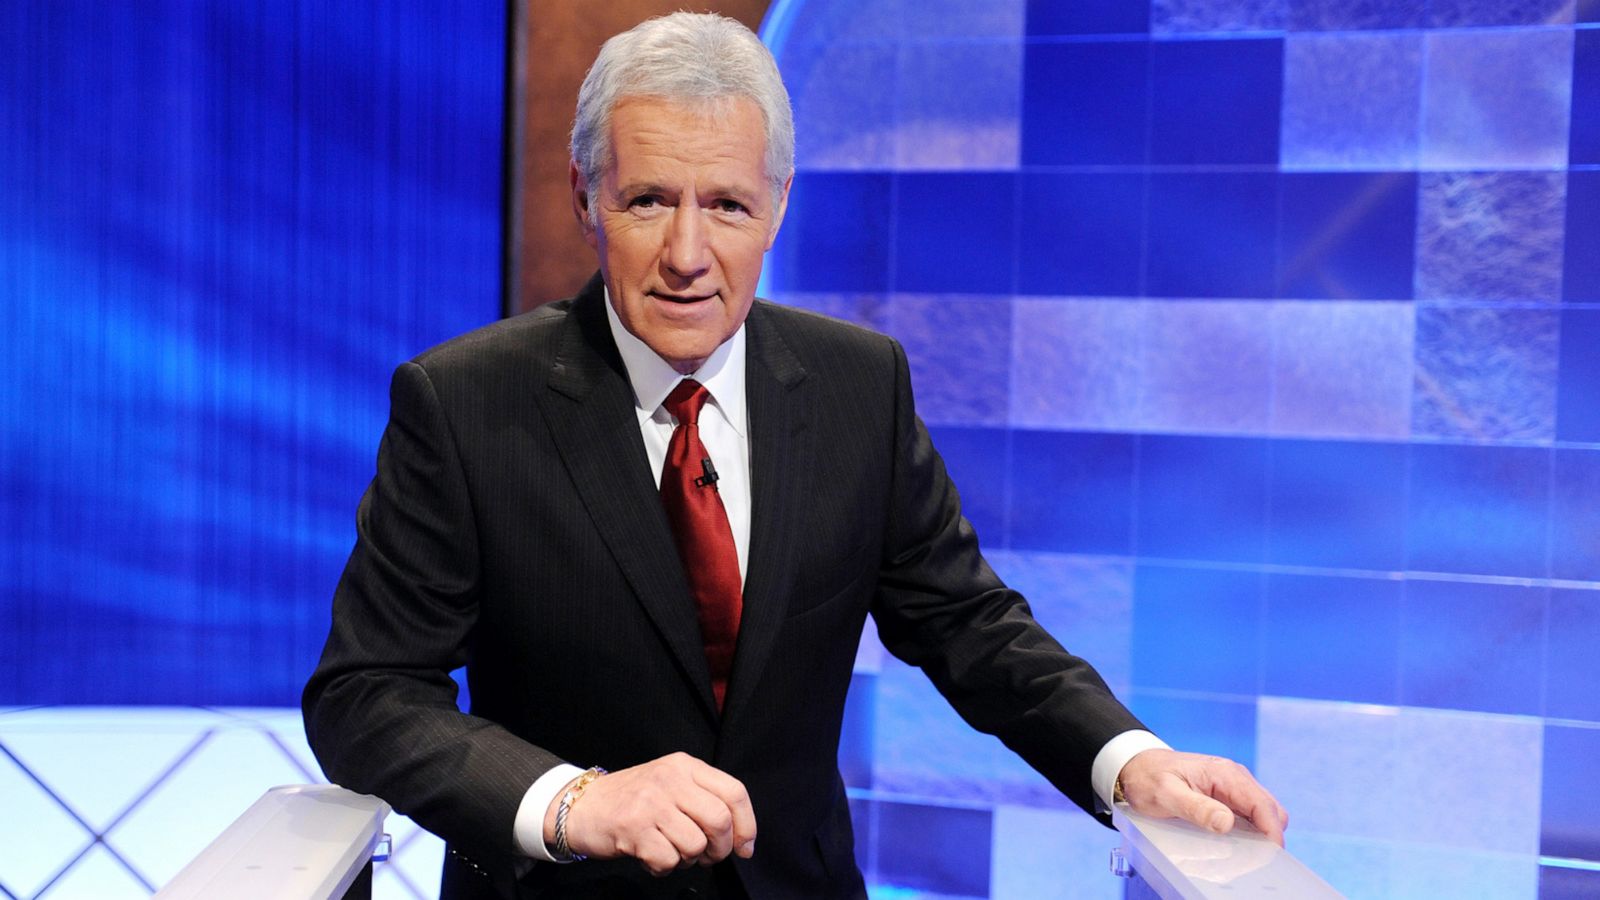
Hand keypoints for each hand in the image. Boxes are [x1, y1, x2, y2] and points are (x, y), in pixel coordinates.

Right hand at [544, 752, 756, 875]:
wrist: (583, 806)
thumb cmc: (633, 799)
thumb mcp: (671, 783)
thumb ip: (704, 799)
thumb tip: (740, 836)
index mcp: (685, 766)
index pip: (734, 792)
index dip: (747, 825)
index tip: (744, 847)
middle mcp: (670, 779)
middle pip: (720, 820)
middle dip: (720, 848)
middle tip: (707, 856)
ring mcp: (651, 803)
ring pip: (695, 844)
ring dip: (689, 859)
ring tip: (673, 852)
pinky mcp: (634, 828)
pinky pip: (668, 860)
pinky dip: (664, 867)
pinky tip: (651, 856)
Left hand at [1116, 749, 1288, 846]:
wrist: (1136, 766)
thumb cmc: (1148, 778)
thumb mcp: (1166, 795)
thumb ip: (1196, 808)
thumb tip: (1227, 822)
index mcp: (1224, 774)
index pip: (1261, 804)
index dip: (1271, 831)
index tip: (1270, 854)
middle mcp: (1234, 777)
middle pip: (1269, 809)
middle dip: (1269, 834)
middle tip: (1254, 859)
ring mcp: (1232, 786)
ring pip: (1262, 813)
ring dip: (1260, 833)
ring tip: (1244, 854)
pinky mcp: (1226, 795)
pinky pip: (1248, 814)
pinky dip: (1249, 830)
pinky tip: (1235, 843)